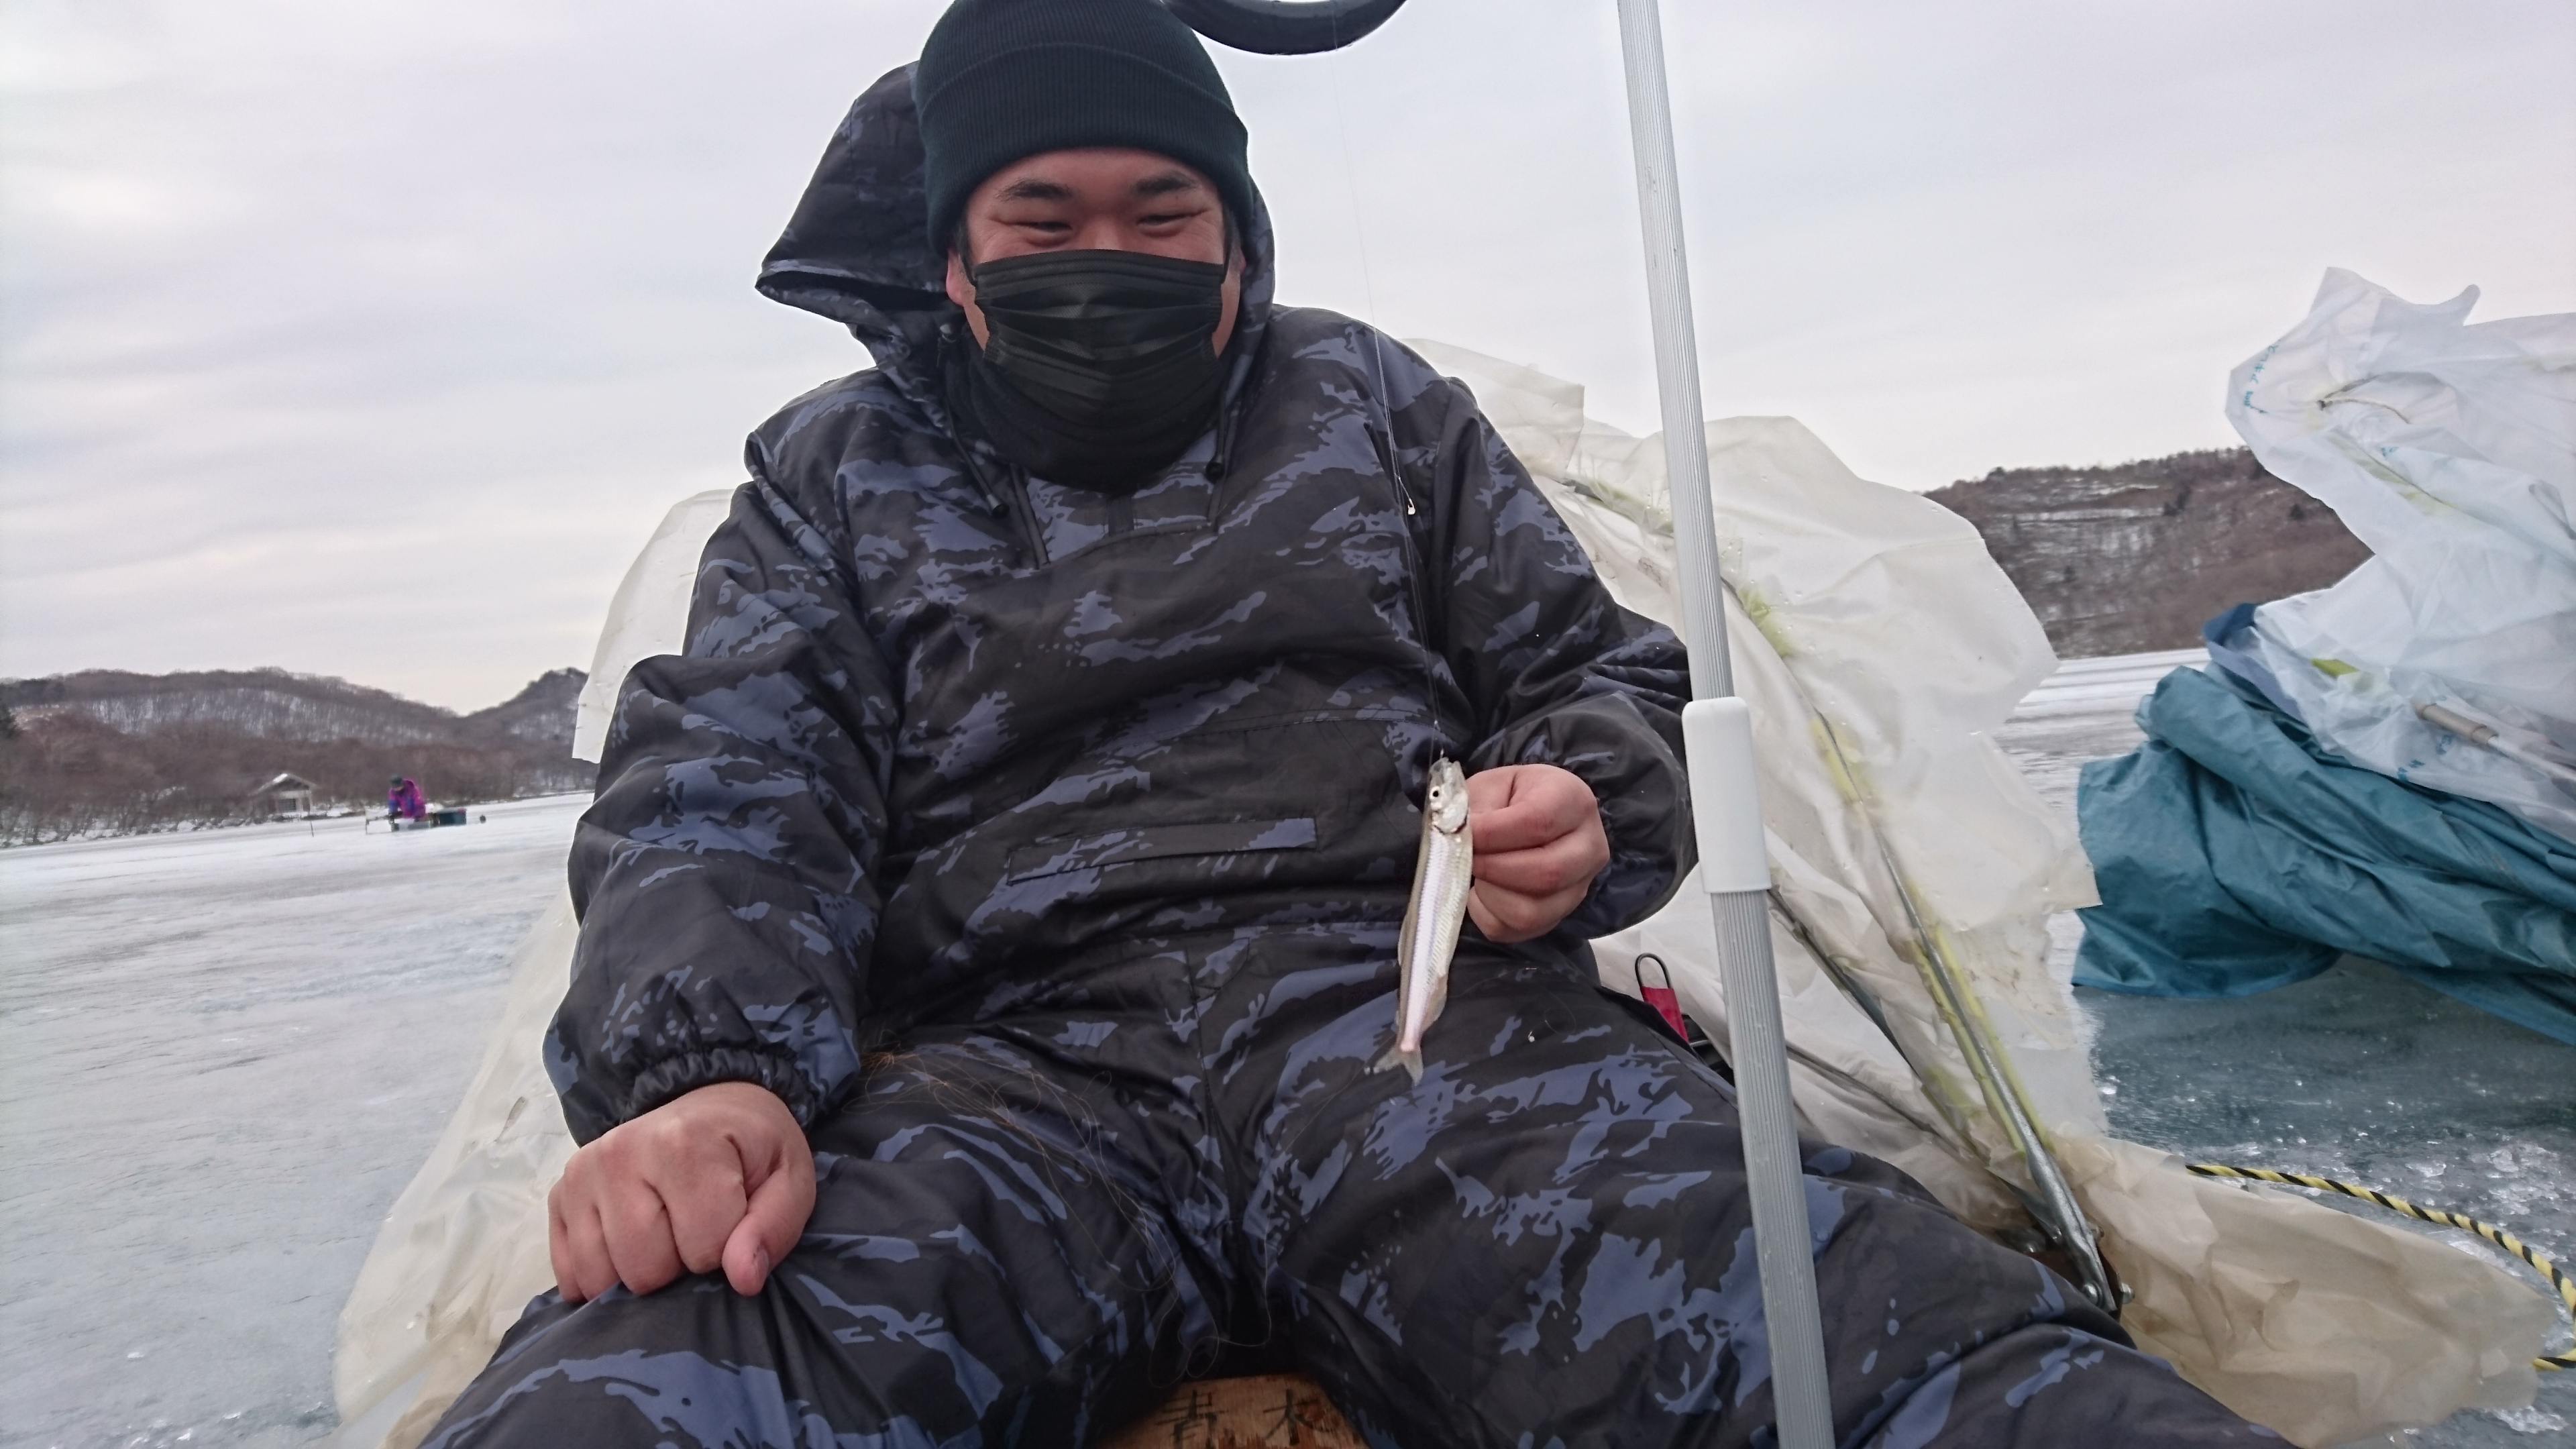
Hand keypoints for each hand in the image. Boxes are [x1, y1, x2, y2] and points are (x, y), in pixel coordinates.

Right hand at [547, 1080, 815, 1302]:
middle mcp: (620, 1153)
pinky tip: (629, 1246)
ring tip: (664, 1234)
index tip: (732, 1222)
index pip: (704, 1249)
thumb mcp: (788, 1181)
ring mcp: (582, 1174)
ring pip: (601, 1278)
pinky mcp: (559, 1195)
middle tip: (695, 1229)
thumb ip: (772, 1230)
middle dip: (679, 1266)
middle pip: (644, 1269)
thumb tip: (742, 1279)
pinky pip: (571, 1275)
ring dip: (639, 1273)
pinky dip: (602, 1277)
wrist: (711, 1106)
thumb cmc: (751, 1150)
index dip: (726, 1252)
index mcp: (683, 1143)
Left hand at [1463, 763, 1610, 942]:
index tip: (1462, 833)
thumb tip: (1458, 841)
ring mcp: (1579, 887)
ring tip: (1476, 871)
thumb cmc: (1507, 796)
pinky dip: (1487, 913)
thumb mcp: (1489, 784)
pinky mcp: (1557, 916)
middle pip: (1546, 873)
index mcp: (1574, 800)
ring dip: (1489, 894)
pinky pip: (1515, 930)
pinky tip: (1483, 888)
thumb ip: (1473, 810)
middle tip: (1464, 857)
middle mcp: (1589, 847)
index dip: (1492, 833)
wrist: (1528, 812)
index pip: (1538, 822)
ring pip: (1531, 912)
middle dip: (1492, 868)